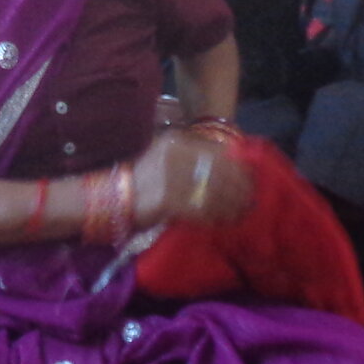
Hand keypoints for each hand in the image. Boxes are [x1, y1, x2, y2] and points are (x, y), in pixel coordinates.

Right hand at [130, 130, 252, 227]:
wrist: (113, 198)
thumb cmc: (143, 178)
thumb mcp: (165, 155)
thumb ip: (193, 156)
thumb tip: (230, 163)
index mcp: (176, 141)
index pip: (217, 152)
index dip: (237, 167)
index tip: (250, 178)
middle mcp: (175, 156)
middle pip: (219, 171)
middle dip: (238, 187)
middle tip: (251, 199)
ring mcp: (171, 178)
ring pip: (213, 192)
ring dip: (231, 204)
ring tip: (242, 212)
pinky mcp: (168, 201)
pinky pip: (201, 210)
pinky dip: (216, 217)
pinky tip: (224, 222)